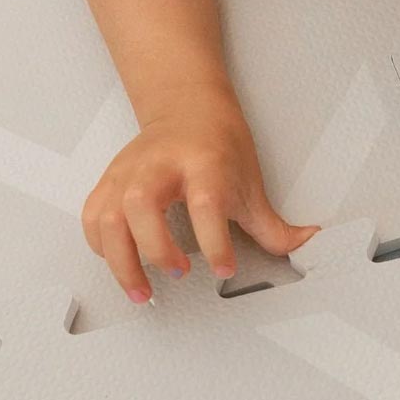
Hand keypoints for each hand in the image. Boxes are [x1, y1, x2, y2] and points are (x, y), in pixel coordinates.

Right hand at [82, 82, 317, 301]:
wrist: (188, 108)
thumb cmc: (218, 143)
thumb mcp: (251, 182)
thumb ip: (272, 225)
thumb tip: (305, 244)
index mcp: (204, 164)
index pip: (205, 203)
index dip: (215, 242)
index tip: (224, 269)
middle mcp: (161, 166)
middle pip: (142, 205)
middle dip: (157, 247)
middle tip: (179, 274)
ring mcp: (129, 172)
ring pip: (109, 215)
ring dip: (122, 260)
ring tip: (143, 292)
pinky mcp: (109, 181)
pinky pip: (94, 218)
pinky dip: (102, 246)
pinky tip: (121, 263)